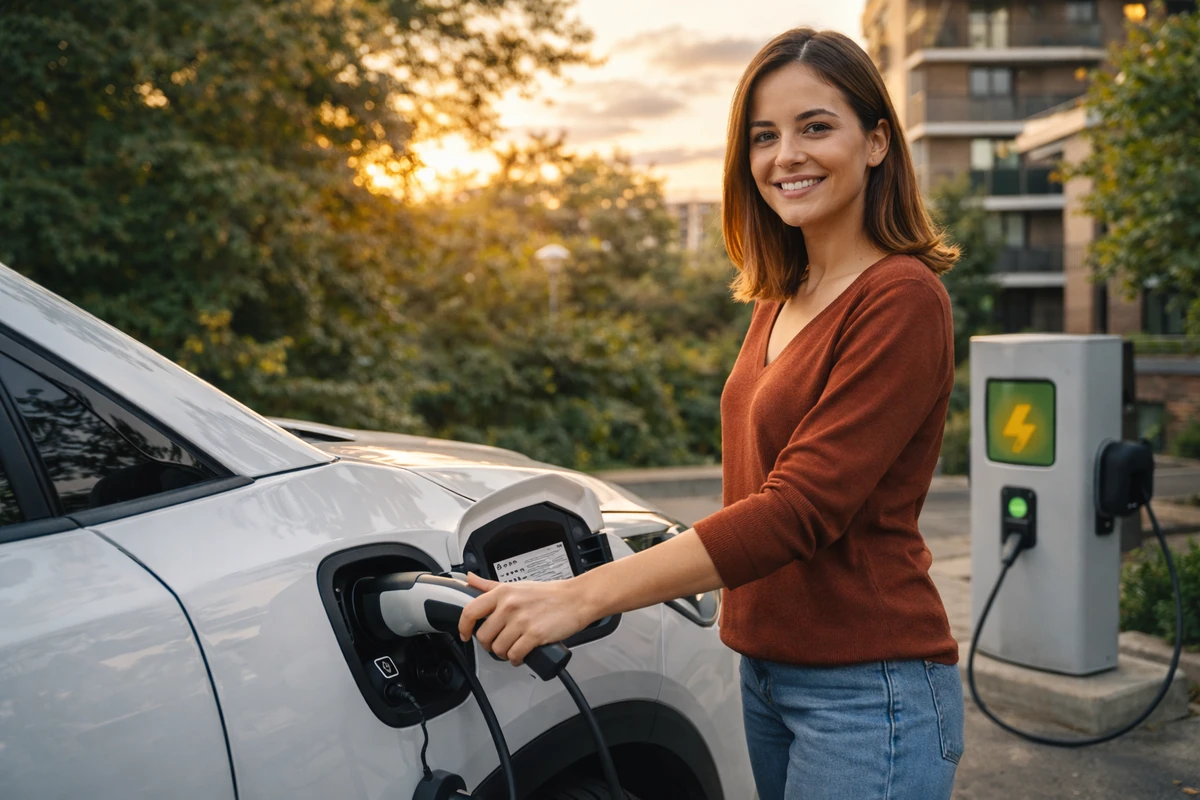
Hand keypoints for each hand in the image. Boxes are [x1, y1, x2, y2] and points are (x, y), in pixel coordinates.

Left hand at [457, 573, 594, 666]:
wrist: (576, 599)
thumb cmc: (549, 594)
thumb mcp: (516, 585)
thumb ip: (490, 585)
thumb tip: (470, 579)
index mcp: (502, 593)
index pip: (470, 611)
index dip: (464, 627)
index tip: (465, 634)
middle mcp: (509, 606)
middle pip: (484, 636)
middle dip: (489, 645)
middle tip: (498, 644)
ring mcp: (521, 621)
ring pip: (498, 649)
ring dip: (503, 654)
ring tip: (512, 649)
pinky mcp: (534, 635)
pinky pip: (515, 655)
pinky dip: (516, 659)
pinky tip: (521, 655)